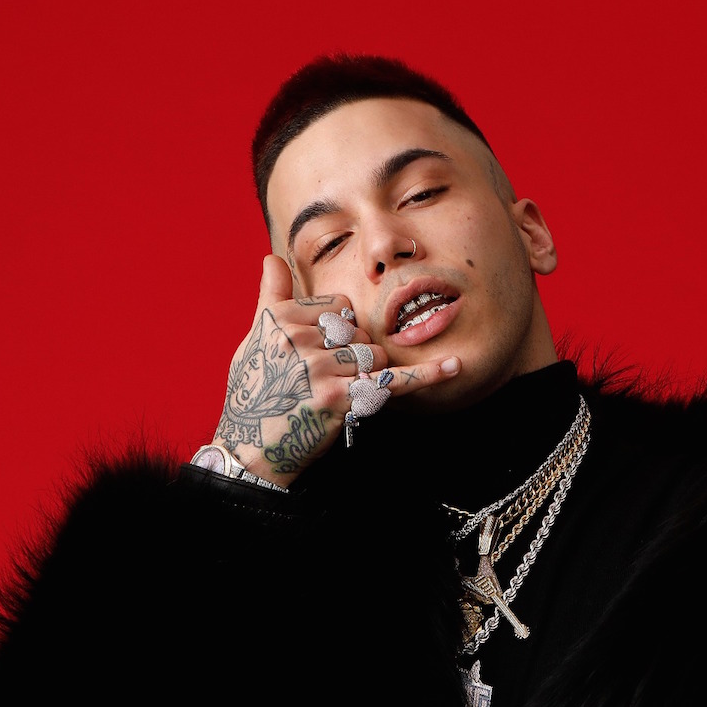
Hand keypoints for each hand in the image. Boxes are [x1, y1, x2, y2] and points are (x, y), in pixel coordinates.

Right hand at [211, 255, 459, 487]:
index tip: (322, 350)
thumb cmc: (255, 392)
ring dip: (367, 375)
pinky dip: (426, 375)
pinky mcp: (339, 399)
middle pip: (359, 332)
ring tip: (337, 391)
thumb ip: (271, 296)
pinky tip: (453, 366)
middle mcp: (299, 340)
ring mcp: (320, 369)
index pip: (339, 306)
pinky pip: (391, 382)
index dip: (339, 329)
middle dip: (355, 354)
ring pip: (374, 356)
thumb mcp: (255, 339)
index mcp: (280, 318)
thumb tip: (273, 258)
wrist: (253, 448)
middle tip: (326, 379)